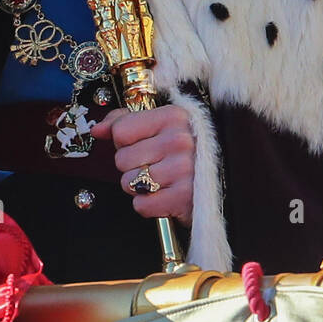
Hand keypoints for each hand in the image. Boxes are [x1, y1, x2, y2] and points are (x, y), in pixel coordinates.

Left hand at [90, 105, 194, 225]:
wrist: (225, 177)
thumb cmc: (188, 150)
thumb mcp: (162, 125)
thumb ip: (126, 122)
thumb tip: (97, 130)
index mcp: (173, 116)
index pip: (121, 132)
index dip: (125, 142)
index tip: (143, 144)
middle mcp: (180, 140)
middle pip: (122, 159)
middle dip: (132, 166)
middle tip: (155, 165)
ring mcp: (183, 169)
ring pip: (129, 183)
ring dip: (139, 187)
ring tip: (161, 180)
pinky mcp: (184, 198)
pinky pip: (141, 205)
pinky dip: (148, 205)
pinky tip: (164, 195)